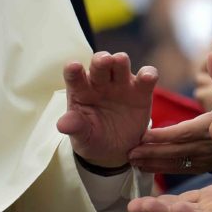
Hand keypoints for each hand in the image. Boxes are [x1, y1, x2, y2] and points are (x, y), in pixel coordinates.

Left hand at [56, 52, 156, 166]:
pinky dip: (148, 74)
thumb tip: (62, 125)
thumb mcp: (82, 136)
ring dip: (120, 61)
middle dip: (101, 60)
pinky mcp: (141, 92)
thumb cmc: (92, 137)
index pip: (74, 77)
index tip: (73, 67)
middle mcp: (100, 82)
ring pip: (120, 65)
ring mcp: (121, 84)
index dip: (73, 70)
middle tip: (103, 60)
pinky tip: (149, 76)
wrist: (115, 150)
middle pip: (99, 65)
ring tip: (120, 60)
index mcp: (81, 91)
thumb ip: (75, 127)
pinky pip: (146, 79)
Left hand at [129, 51, 211, 173]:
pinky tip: (146, 168)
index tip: (143, 134)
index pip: (184, 132)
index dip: (164, 135)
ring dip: (154, 163)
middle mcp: (207, 145)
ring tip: (132, 161)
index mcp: (211, 126)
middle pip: (176, 150)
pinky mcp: (204, 167)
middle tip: (129, 152)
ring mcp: (206, 159)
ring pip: (176, 163)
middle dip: (152, 152)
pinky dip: (164, 170)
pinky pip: (182, 170)